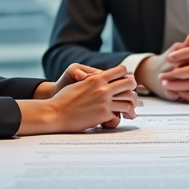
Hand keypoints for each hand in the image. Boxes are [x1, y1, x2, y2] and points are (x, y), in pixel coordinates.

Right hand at [19, 65, 137, 133]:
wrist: (55, 113)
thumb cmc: (64, 99)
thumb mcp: (80, 83)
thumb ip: (94, 81)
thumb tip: (103, 80)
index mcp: (96, 78)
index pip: (120, 70)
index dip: (126, 75)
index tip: (126, 81)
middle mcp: (103, 88)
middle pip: (130, 83)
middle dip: (133, 88)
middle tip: (131, 94)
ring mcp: (105, 102)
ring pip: (129, 101)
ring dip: (131, 105)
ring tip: (129, 109)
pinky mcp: (104, 115)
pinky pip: (120, 115)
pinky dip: (121, 117)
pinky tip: (120, 118)